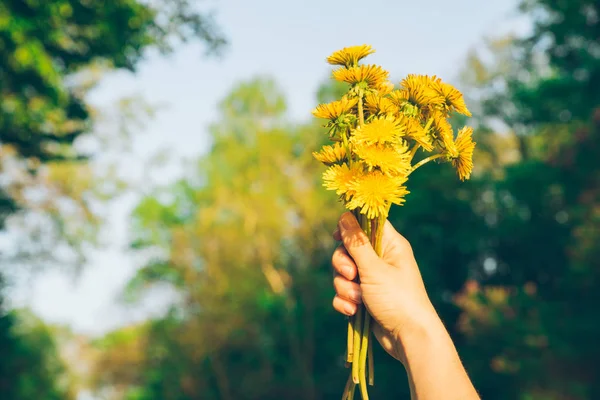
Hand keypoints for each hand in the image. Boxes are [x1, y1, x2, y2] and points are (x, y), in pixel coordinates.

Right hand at [331, 212, 438, 362]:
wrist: (408, 337)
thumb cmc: (397, 298)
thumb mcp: (374, 268)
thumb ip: (356, 243)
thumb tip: (345, 215)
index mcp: (390, 246)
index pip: (367, 225)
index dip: (350, 228)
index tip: (337, 236)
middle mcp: (381, 260)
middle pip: (348, 250)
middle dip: (343, 265)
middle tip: (352, 275)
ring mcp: (372, 280)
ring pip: (343, 274)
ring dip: (345, 287)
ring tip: (358, 300)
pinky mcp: (364, 299)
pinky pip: (344, 293)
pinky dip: (345, 301)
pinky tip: (353, 311)